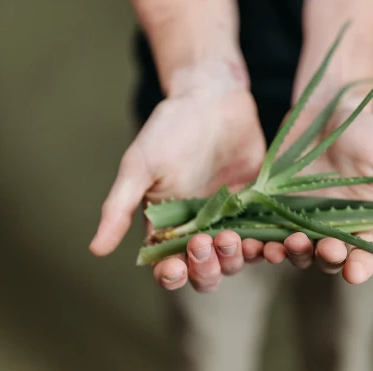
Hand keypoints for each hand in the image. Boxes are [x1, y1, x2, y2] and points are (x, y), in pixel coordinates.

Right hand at [89, 68, 266, 292]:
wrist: (212, 98)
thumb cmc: (169, 129)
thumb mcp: (139, 166)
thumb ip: (119, 208)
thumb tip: (95, 249)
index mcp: (167, 226)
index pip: (169, 267)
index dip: (172, 275)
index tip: (176, 266)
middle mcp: (200, 229)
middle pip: (206, 272)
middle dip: (207, 267)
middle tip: (208, 241)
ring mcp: (231, 220)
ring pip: (237, 259)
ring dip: (239, 258)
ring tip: (240, 240)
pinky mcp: (259, 207)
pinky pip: (267, 235)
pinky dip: (272, 245)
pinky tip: (277, 242)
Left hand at [259, 97, 372, 283]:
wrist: (327, 109)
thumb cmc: (365, 135)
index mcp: (363, 222)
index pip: (363, 254)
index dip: (360, 267)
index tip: (355, 273)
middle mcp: (331, 226)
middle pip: (328, 257)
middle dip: (326, 258)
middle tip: (325, 249)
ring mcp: (301, 217)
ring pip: (296, 249)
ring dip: (292, 253)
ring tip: (287, 246)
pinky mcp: (274, 205)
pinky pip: (266, 230)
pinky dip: (260, 241)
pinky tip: (255, 242)